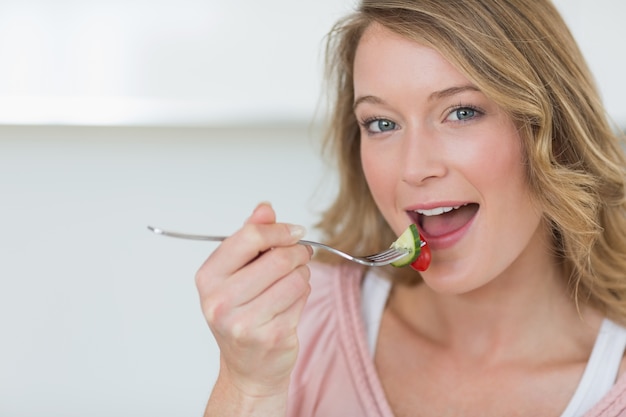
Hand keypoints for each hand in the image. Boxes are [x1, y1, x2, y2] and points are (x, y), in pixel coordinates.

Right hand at [196, 202, 311, 399]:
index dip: (278, 230)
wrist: (248, 367)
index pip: (249, 237)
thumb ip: (249, 237)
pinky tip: (290, 303)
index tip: (293, 231)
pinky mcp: (272, 336)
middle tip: (300, 254)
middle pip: (278, 258)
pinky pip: (302, 299)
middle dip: (296, 252)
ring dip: (302, 274)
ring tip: (291, 282)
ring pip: (295, 278)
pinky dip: (303, 295)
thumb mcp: (236, 272)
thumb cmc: (241, 313)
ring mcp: (245, 322)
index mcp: (208, 278)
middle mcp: (221, 301)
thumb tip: (265, 208)